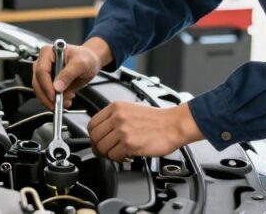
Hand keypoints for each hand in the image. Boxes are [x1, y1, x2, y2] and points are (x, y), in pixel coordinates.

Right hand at [31, 38, 110, 109]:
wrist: (90, 62)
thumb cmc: (86, 57)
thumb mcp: (81, 64)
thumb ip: (68, 74)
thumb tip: (57, 87)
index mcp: (48, 52)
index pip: (41, 71)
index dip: (46, 85)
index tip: (54, 96)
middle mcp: (43, 62)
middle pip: (37, 82)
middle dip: (47, 96)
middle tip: (58, 104)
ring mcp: (44, 73)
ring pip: (40, 91)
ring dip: (51, 100)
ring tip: (66, 101)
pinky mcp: (48, 82)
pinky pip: (46, 94)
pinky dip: (54, 101)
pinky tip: (65, 101)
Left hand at [88, 102, 204, 160]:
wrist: (174, 125)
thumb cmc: (157, 119)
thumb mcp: (131, 109)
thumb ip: (115, 117)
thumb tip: (102, 131)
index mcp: (116, 107)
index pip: (92, 124)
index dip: (94, 136)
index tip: (98, 141)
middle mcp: (117, 117)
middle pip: (94, 137)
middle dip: (98, 147)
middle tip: (106, 151)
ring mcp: (123, 130)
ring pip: (102, 148)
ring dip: (109, 154)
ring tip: (118, 153)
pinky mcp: (130, 144)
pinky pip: (114, 156)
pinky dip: (118, 159)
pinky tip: (126, 156)